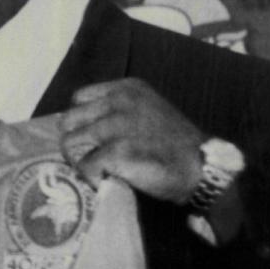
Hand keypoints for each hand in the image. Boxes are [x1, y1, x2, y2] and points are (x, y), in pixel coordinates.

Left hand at [59, 78, 203, 203]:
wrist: (201, 167)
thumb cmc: (172, 143)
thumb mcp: (146, 110)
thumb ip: (115, 110)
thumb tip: (76, 124)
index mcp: (126, 89)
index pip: (78, 99)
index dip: (80, 121)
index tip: (91, 137)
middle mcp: (119, 102)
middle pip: (68, 121)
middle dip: (75, 141)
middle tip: (92, 156)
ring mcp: (117, 126)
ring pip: (70, 144)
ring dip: (80, 160)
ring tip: (101, 168)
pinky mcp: (116, 151)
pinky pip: (84, 166)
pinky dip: (92, 177)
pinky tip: (109, 179)